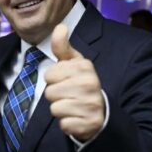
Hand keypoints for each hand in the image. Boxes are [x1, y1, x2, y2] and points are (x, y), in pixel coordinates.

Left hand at [44, 24, 104, 140]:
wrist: (102, 112)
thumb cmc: (81, 84)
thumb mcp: (74, 63)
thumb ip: (62, 46)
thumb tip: (60, 26)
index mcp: (85, 67)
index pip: (49, 75)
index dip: (54, 79)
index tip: (66, 81)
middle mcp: (90, 84)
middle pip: (50, 93)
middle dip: (56, 96)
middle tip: (70, 95)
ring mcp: (91, 104)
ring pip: (55, 109)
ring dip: (61, 110)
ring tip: (74, 106)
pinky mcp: (89, 123)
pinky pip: (64, 125)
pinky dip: (67, 124)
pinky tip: (77, 118)